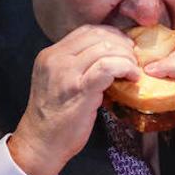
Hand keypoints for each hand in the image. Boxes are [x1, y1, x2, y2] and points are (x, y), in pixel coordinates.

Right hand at [9, 24, 137, 174]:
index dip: (111, 35)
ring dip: (126, 57)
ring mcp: (66, 73)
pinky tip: (132, 77)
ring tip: (133, 70)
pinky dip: (125, 68)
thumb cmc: (55, 118)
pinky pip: (108, 67)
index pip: (86, 31)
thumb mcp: (59, 82)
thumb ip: (76, 66)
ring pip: (105, 48)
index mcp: (50, 55)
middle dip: (122, 44)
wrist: (41, 143)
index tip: (124, 47)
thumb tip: (108, 56)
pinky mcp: (80, 89)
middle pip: (97, 36)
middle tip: (133, 58)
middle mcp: (56, 59)